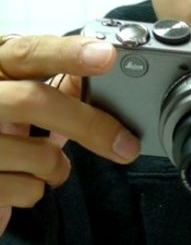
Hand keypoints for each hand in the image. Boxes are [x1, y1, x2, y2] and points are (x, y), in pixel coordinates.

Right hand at [0, 35, 139, 234]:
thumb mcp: (10, 89)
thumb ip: (48, 79)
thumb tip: (99, 69)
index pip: (27, 52)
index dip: (67, 53)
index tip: (105, 54)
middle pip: (35, 101)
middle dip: (89, 125)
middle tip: (126, 146)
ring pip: (41, 156)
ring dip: (56, 169)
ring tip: (34, 163)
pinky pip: (28, 191)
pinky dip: (33, 191)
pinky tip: (13, 181)